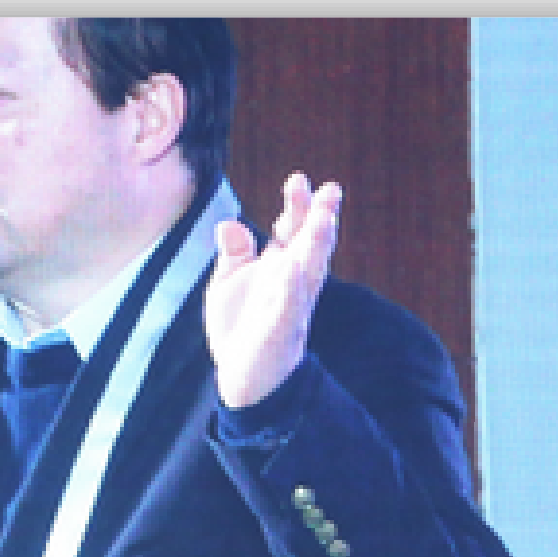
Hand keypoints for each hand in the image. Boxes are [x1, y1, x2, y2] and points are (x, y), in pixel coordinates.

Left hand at [205, 171, 342, 410]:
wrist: (243, 377)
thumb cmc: (239, 327)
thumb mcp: (229, 283)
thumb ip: (233, 254)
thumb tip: (228, 223)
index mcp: (279, 265)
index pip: (292, 230)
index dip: (297, 205)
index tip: (299, 179)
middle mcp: (291, 281)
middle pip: (309, 244)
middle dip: (319, 218)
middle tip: (329, 190)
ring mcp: (290, 305)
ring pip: (310, 271)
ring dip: (317, 246)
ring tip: (324, 219)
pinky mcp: (280, 330)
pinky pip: (289, 308)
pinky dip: (290, 289)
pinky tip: (291, 269)